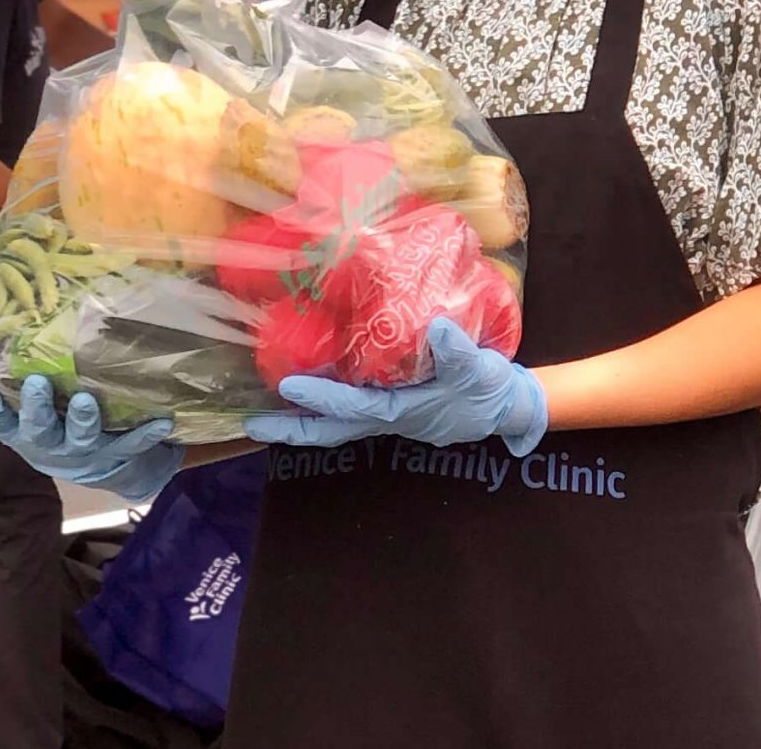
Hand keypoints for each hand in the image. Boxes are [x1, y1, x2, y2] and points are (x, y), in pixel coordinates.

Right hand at [0, 372, 180, 501]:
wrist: (107, 468)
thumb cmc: (58, 426)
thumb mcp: (26, 414)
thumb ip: (0, 391)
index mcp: (22, 434)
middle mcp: (48, 447)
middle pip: (37, 433)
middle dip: (36, 410)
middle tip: (36, 384)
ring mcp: (83, 454)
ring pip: (81, 440)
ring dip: (83, 421)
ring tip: (87, 401)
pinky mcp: (117, 456)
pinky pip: (132, 445)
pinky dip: (146, 434)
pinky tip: (161, 422)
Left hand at [246, 317, 547, 454]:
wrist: (507, 406)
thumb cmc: (489, 390)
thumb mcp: (480, 370)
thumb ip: (459, 352)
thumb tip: (436, 330)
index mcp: (400, 412)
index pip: (352, 407)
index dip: (321, 398)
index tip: (289, 387)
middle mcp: (386, 418)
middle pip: (330, 430)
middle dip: (292, 430)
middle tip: (253, 425)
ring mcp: (387, 415)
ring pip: (336, 423)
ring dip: (302, 419)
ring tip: (266, 409)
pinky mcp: (393, 406)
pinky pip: (349, 409)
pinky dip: (325, 404)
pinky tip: (310, 387)